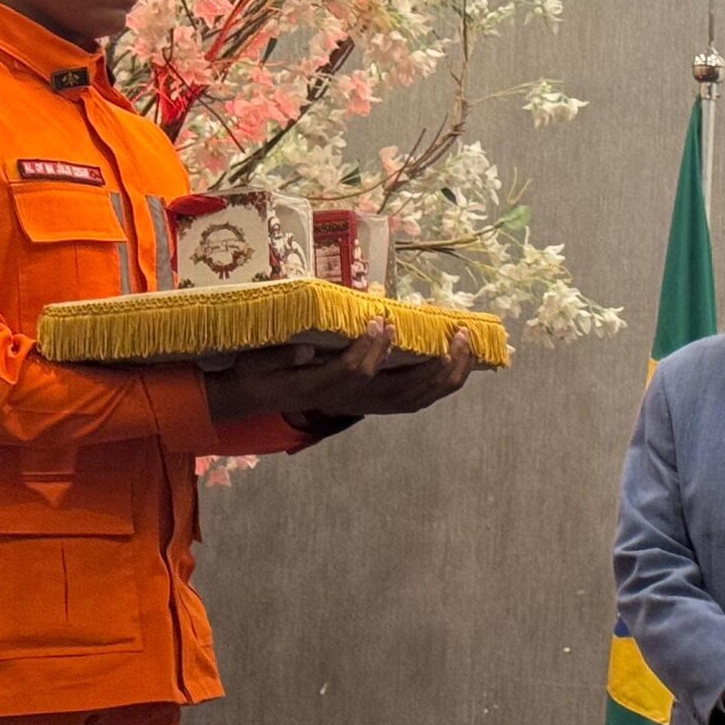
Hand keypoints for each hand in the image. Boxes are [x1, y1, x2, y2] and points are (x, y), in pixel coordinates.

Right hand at [204, 320, 391, 421]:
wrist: (242, 400)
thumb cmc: (247, 376)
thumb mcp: (255, 362)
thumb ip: (280, 356)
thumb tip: (308, 350)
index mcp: (307, 386)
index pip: (346, 369)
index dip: (363, 347)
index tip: (372, 324)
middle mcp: (323, 395)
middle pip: (362, 376)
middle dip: (378, 349)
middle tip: (386, 323)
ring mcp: (328, 398)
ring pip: (364, 383)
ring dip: (380, 357)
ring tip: (390, 333)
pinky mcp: (330, 396)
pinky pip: (360, 385)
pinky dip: (374, 366)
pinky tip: (381, 350)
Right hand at [204, 323, 476, 422]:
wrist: (258, 397)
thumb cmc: (260, 369)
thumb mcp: (258, 358)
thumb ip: (279, 354)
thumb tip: (305, 347)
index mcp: (318, 388)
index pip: (352, 374)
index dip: (370, 350)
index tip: (382, 320)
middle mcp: (347, 401)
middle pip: (401, 393)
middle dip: (434, 366)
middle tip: (456, 334)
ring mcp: (364, 404)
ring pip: (415, 398)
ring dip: (446, 375)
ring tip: (466, 344)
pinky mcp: (376, 402)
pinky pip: (416, 397)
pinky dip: (441, 381)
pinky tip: (459, 358)